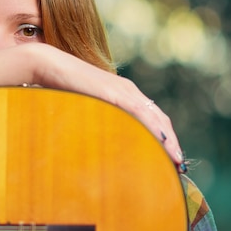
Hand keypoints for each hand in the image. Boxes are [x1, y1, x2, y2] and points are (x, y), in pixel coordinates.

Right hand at [26, 43, 185, 171]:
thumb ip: (99, 116)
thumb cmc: (64, 86)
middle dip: (172, 142)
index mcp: (124, 93)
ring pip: (154, 118)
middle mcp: (129, 91)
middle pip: (160, 119)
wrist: (51, 65)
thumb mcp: (88, 104)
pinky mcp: (114, 93)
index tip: (170, 157)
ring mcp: (123, 90)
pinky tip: (160, 142)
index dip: (165, 137)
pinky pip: (139, 113)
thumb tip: (102, 137)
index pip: (153, 117)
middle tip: (179, 165)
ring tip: (176, 160)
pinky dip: (152, 128)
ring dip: (168, 140)